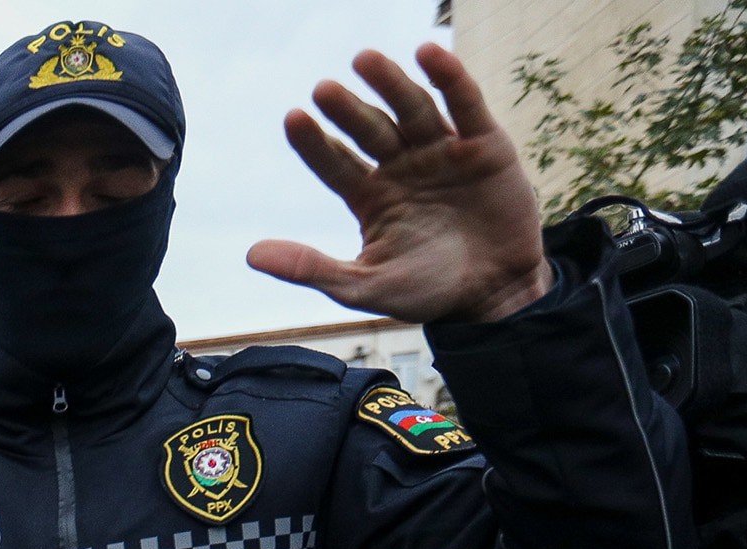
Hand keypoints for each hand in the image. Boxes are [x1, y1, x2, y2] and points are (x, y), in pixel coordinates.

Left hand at [248, 44, 554, 323]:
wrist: (496, 296)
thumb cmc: (426, 292)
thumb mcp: (363, 286)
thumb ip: (310, 268)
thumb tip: (250, 256)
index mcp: (369, 195)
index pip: (334, 163)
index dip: (314, 142)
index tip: (293, 118)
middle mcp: (401, 167)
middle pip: (369, 130)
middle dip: (348, 110)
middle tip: (323, 90)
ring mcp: (441, 153)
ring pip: (412, 110)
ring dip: (390, 84)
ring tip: (364, 59)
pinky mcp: (484, 145)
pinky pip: (465, 105)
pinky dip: (449, 78)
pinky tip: (429, 53)